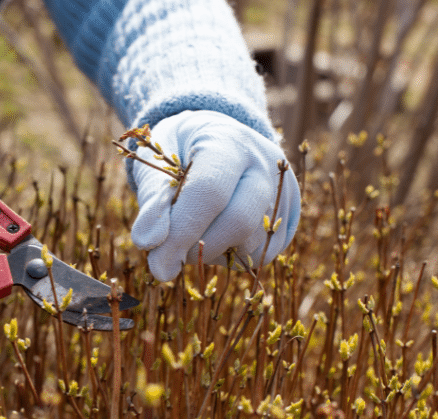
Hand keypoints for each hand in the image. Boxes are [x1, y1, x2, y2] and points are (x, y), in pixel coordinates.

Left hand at [131, 110, 299, 280]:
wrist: (212, 137)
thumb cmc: (176, 152)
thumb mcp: (154, 164)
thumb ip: (151, 200)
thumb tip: (149, 242)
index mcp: (228, 141)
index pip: (209, 193)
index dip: (181, 232)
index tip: (155, 262)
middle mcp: (264, 163)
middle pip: (240, 222)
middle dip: (198, 249)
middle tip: (168, 256)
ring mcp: (283, 189)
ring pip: (254, 244)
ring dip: (214, 254)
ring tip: (191, 233)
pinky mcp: (289, 215)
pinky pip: (263, 254)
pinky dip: (233, 257)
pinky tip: (213, 236)